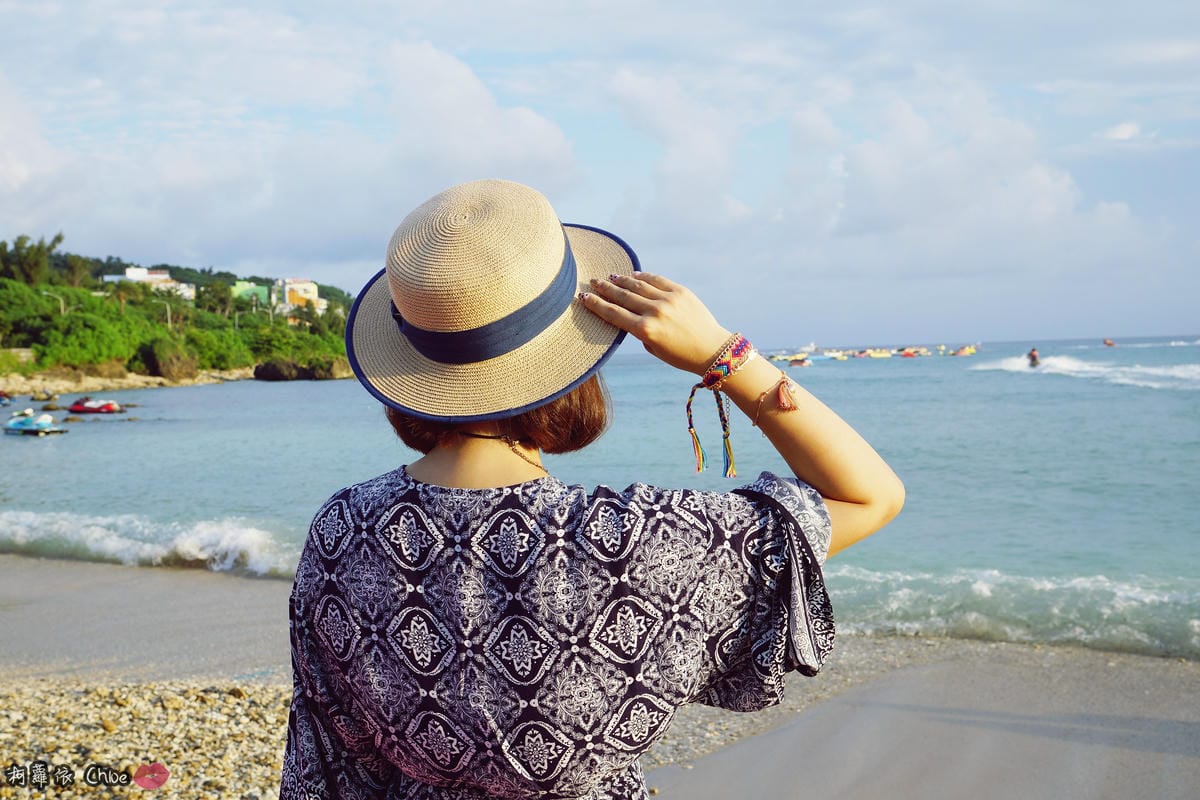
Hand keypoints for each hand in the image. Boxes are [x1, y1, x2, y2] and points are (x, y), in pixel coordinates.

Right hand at [579, 273, 731, 374]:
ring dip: (621, 281)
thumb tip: (627, 311)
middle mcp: (654, 312)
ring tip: (610, 277)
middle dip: (605, 289)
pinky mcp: (681, 292)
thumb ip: (638, 330)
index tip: (583, 297)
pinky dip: (644, 276)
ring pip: (638, 285)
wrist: (712, 349)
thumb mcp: (653, 348)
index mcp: (645, 331)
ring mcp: (668, 300)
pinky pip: (657, 280)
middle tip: (593, 282)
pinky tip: (633, 275)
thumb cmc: (680, 355)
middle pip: (622, 296)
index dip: (596, 305)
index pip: (613, 314)